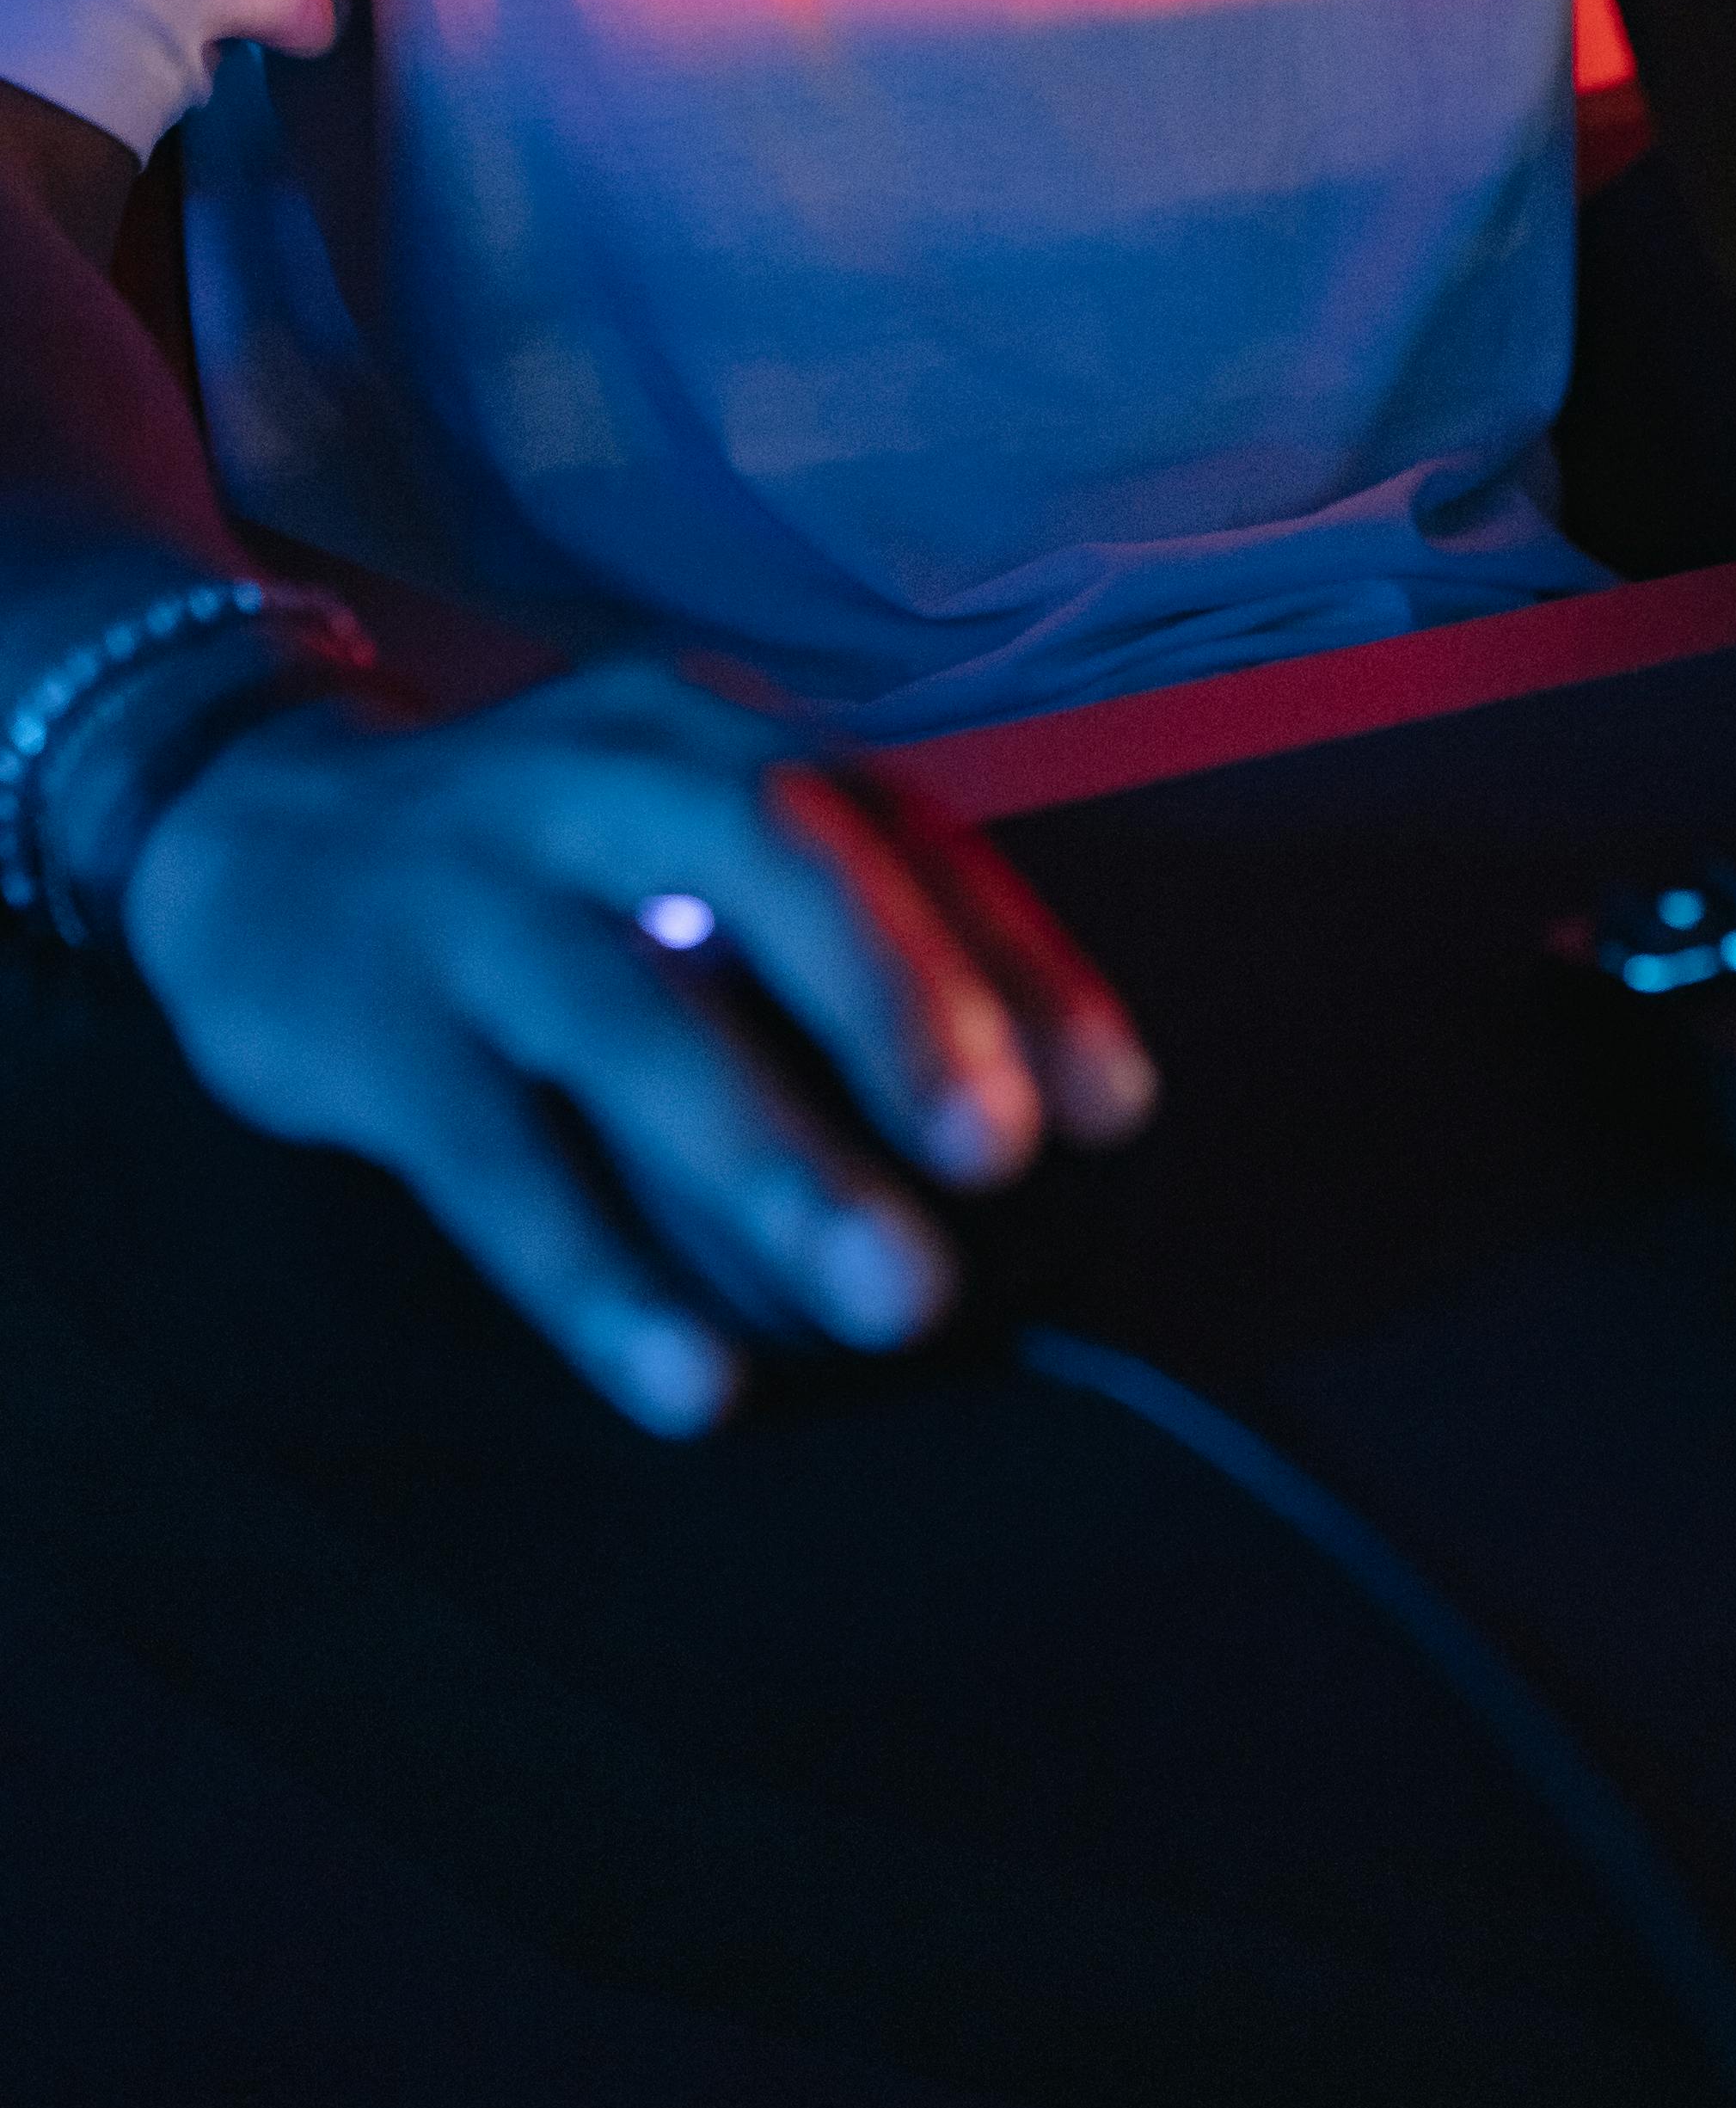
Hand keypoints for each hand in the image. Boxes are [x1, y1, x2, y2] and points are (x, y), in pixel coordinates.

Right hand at [123, 661, 1154, 1434]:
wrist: (247, 825)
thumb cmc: (538, 864)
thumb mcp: (675, 833)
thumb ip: (821, 935)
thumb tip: (1019, 1116)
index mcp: (708, 727)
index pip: (893, 827)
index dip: (1014, 962)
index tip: (1116, 1106)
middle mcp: (599, 777)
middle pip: (774, 864)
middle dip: (901, 1011)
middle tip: (1002, 1161)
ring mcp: (472, 896)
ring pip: (634, 1025)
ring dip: (775, 1166)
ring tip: (895, 1298)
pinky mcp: (367, 1024)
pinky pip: (493, 1161)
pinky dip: (598, 1276)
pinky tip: (694, 1381)